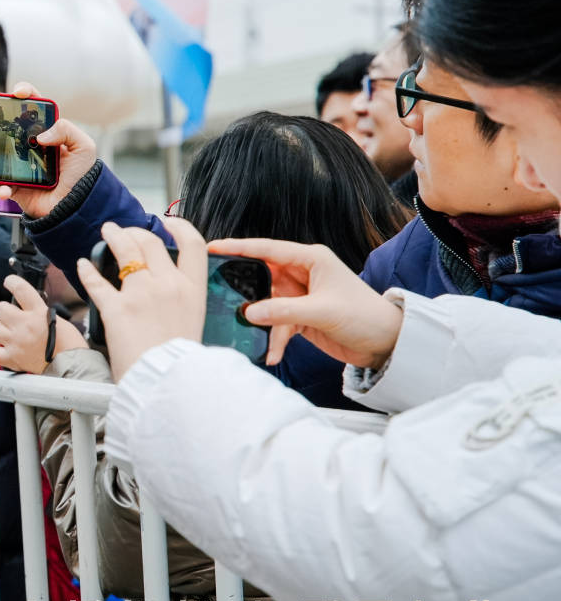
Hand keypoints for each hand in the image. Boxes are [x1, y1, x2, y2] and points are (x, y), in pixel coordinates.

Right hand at [0, 82, 98, 217]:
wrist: (75, 207)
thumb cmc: (82, 175)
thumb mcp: (83, 147)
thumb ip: (66, 130)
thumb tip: (40, 135)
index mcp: (47, 132)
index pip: (33, 107)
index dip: (25, 94)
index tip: (18, 93)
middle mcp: (31, 145)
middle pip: (11, 124)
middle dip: (2, 118)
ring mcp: (20, 164)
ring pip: (0, 152)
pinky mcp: (14, 185)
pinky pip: (1, 183)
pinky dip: (1, 187)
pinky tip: (6, 189)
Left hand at [0, 274, 87, 372]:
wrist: (73, 367)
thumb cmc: (70, 344)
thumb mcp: (58, 319)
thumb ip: (39, 312)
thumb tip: (26, 307)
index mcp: (38, 313)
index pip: (20, 289)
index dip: (12, 282)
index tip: (9, 281)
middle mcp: (25, 326)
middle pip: (0, 308)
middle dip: (5, 311)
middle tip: (13, 317)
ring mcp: (16, 342)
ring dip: (3, 330)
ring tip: (14, 335)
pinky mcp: (12, 358)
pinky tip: (8, 348)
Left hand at [78, 218, 207, 380]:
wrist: (167, 385)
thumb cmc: (179, 362)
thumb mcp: (193, 324)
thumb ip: (182, 301)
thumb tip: (171, 292)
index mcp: (192, 290)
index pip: (194, 244)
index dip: (180, 226)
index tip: (168, 222)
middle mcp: (168, 285)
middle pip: (152, 241)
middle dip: (136, 231)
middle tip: (126, 232)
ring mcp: (141, 293)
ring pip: (125, 249)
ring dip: (114, 235)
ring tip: (106, 231)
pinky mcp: (115, 307)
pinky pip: (96, 280)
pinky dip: (87, 269)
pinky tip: (83, 264)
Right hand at [208, 238, 403, 368]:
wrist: (387, 344)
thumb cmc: (365, 316)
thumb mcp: (322, 311)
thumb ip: (283, 311)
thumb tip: (249, 313)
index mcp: (311, 259)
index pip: (267, 249)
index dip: (238, 247)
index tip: (212, 246)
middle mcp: (303, 274)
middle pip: (261, 276)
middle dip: (243, 288)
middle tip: (218, 294)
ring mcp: (300, 296)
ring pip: (266, 304)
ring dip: (260, 322)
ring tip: (251, 333)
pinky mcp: (301, 317)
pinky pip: (276, 324)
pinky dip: (273, 338)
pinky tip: (271, 353)